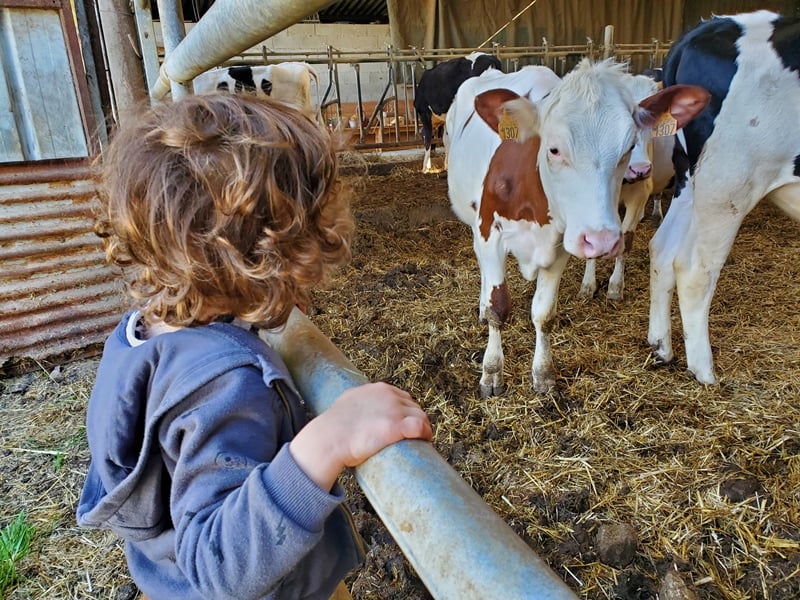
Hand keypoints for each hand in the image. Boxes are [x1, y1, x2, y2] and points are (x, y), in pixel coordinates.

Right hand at [289, 382, 431, 490]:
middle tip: (413, 434)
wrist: (330, 438)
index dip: (405, 411)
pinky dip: (426, 432)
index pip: (402, 397)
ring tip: (421, 439)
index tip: (404, 422)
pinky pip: (421, 426)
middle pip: (413, 406)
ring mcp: (394, 410)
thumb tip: (359, 412)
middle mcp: (389, 396)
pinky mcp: (397, 426)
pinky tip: (425, 440)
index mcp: (378, 389)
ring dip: (423, 426)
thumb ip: (359, 402)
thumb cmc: (334, 426)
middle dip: (414, 418)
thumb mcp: (348, 402)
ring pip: (420, 415)